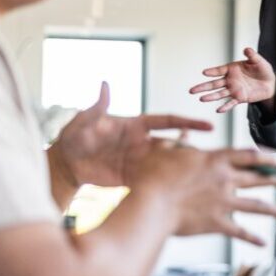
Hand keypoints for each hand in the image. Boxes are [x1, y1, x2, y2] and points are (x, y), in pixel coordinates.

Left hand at [52, 82, 212, 187]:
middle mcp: (142, 143)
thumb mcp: (85, 121)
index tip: (208, 126)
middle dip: (190, 149)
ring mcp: (139, 161)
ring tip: (199, 174)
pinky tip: (179, 190)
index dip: (188, 123)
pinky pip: (154, 180)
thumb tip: (105, 84)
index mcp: (136, 126)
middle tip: (207, 157)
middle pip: (174, 143)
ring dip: (181, 167)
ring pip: (167, 163)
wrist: (66, 164)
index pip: (168, 121)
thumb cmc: (74, 137)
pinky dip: (166, 183)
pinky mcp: (133, 178)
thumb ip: (98, 107)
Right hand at [129, 146, 275, 245]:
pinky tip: (265, 242)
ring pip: (257, 206)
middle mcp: (224, 180)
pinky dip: (252, 238)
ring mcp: (223, 202)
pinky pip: (239, 232)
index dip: (265, 156)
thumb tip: (184, 132)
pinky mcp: (216, 223)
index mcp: (215, 160)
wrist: (151, 204)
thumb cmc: (152, 175)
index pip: (248, 155)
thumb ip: (179, 141)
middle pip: (258, 178)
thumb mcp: (165, 151)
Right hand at [190, 47, 275, 112]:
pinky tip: (218, 110)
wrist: (270, 82)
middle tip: (191, 90)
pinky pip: (231, 103)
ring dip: (211, 97)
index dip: (212, 72)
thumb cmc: (262, 69)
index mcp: (232, 69)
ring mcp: (233, 90)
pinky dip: (225, 107)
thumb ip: (252, 55)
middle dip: (203, 87)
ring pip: (219, 94)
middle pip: (214, 84)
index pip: (219, 70)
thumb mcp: (258, 60)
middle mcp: (230, 80)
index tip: (204, 72)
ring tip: (201, 99)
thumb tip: (247, 49)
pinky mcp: (239, 98)